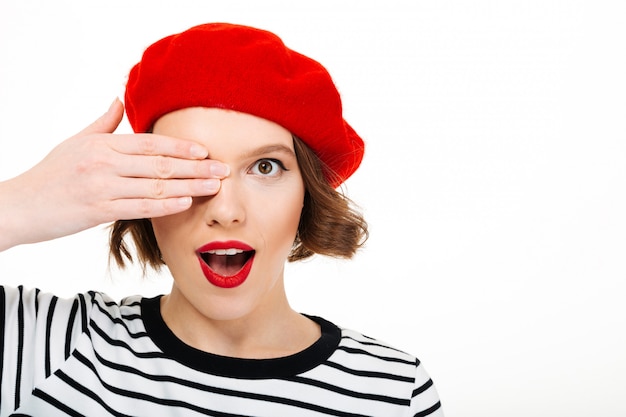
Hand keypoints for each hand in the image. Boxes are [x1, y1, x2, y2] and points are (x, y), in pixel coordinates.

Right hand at [0, 99, 228, 250]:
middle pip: (160, 164)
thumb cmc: (51, 173)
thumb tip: (118, 100)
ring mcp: (101, 186)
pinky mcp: (98, 210)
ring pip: (155, 185)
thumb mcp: (75, 141)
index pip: (150, 143)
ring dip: (189, 186)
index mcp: (102, 144)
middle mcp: (104, 162)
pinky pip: (139, 207)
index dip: (181, 146)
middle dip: (196, 168)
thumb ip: (103, 123)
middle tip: (222, 170)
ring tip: (213, 188)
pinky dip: (165, 205)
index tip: (206, 150)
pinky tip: (185, 203)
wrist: (20, 204)